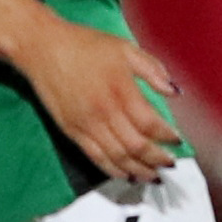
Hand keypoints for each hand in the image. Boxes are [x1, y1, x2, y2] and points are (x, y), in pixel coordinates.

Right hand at [6, 12, 183, 180]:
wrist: (43, 49)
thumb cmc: (86, 45)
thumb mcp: (125, 48)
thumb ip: (153, 69)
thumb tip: (174, 92)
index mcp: (121, 89)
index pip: (150, 123)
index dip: (167, 136)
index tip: (178, 140)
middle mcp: (104, 112)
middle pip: (136, 146)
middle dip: (157, 159)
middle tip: (170, 164)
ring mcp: (86, 125)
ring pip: (117, 157)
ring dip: (139, 170)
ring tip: (153, 175)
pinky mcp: (72, 132)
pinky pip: (96, 158)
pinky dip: (113, 170)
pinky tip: (126, 174)